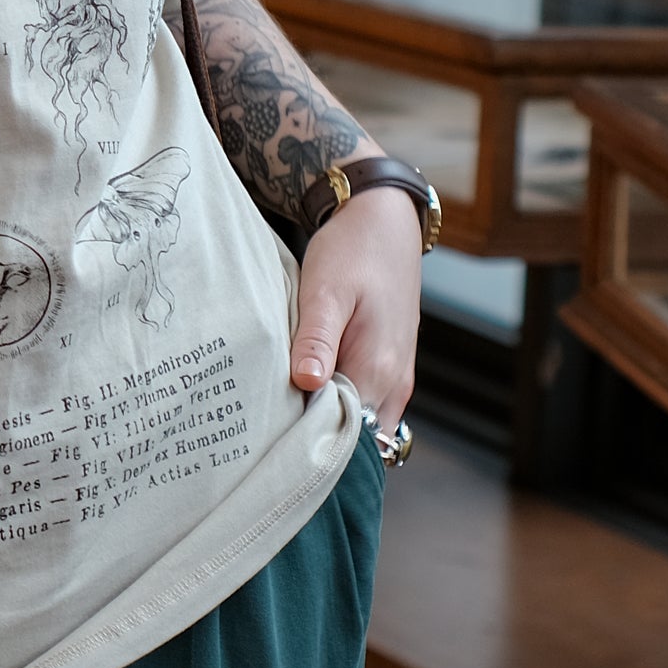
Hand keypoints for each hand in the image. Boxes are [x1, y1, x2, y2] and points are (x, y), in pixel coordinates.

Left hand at [286, 186, 422, 430]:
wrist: (385, 223)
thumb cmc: (353, 251)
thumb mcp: (326, 291)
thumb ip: (316, 339)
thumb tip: (305, 384)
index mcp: (378, 368)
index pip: (348, 436)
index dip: (312, 445)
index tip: (275, 444)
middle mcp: (393, 383)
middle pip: (358, 440)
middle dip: (320, 444)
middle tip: (272, 439)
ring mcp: (396, 377)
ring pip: (365, 426)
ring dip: (330, 426)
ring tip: (285, 419)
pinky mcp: (390, 367)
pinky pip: (367, 405)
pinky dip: (340, 409)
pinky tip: (307, 396)